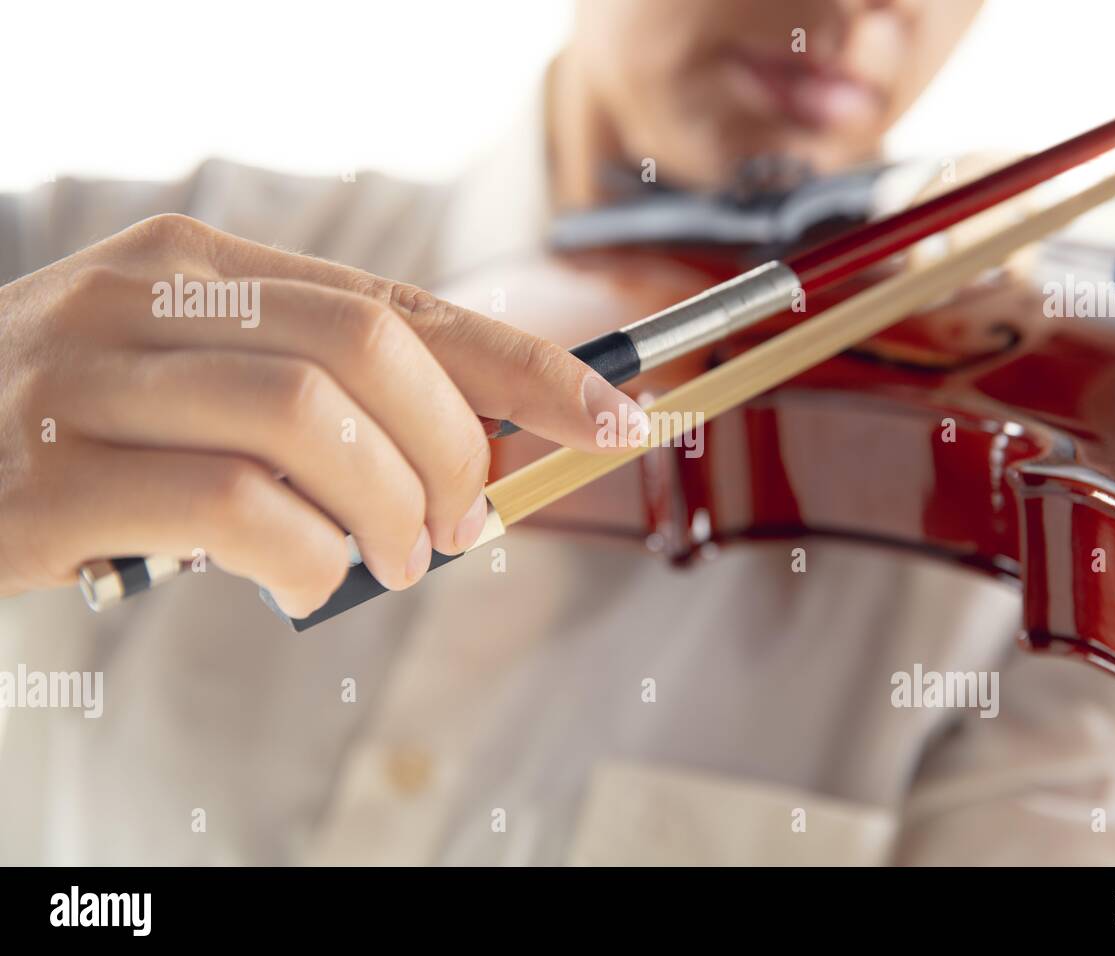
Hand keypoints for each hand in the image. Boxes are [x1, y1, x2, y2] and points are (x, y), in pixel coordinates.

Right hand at [0, 214, 644, 616]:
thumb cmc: (93, 436)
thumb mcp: (206, 386)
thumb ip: (328, 403)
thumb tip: (478, 460)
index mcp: (204, 265)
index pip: (402, 307)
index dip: (524, 364)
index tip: (613, 416)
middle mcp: (146, 297)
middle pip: (370, 350)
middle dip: (456, 448)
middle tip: (467, 522)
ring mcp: (90, 380)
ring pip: (309, 419)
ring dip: (388, 508)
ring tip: (392, 561)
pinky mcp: (50, 478)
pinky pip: (233, 512)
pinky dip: (304, 558)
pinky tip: (305, 580)